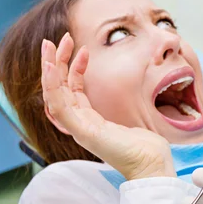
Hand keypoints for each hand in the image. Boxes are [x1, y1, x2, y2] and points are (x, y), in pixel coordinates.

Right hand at [41, 34, 174, 179]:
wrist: (152, 164)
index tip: (82, 49)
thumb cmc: (146, 147)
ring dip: (50, 68)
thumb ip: (121, 107)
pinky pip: (59, 105)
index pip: (72, 91)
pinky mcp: (82, 131)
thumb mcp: (130, 119)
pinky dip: (52, 85)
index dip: (73, 69)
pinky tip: (52, 67)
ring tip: (51, 45)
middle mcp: (80, 125)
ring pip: (53, 94)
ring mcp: (79, 129)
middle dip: (57, 62)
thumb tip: (132, 90)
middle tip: (58, 40)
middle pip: (59, 90)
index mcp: (90, 121)